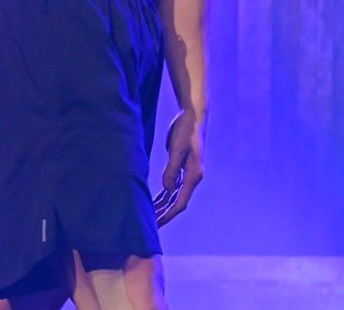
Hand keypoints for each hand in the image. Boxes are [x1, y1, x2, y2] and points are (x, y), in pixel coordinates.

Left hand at [153, 108, 203, 224]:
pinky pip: (172, 186)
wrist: (193, 116)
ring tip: (149, 216)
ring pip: (174, 195)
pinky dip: (164, 194)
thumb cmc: (186, 131)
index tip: (157, 224)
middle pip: (177, 202)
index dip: (168, 215)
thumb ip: (172, 170)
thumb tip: (167, 189)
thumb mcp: (177, 149)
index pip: (180, 202)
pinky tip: (155, 200)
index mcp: (193, 176)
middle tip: (150, 226)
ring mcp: (187, 173)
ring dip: (163, 205)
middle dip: (164, 214)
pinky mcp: (182, 167)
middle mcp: (192, 178)